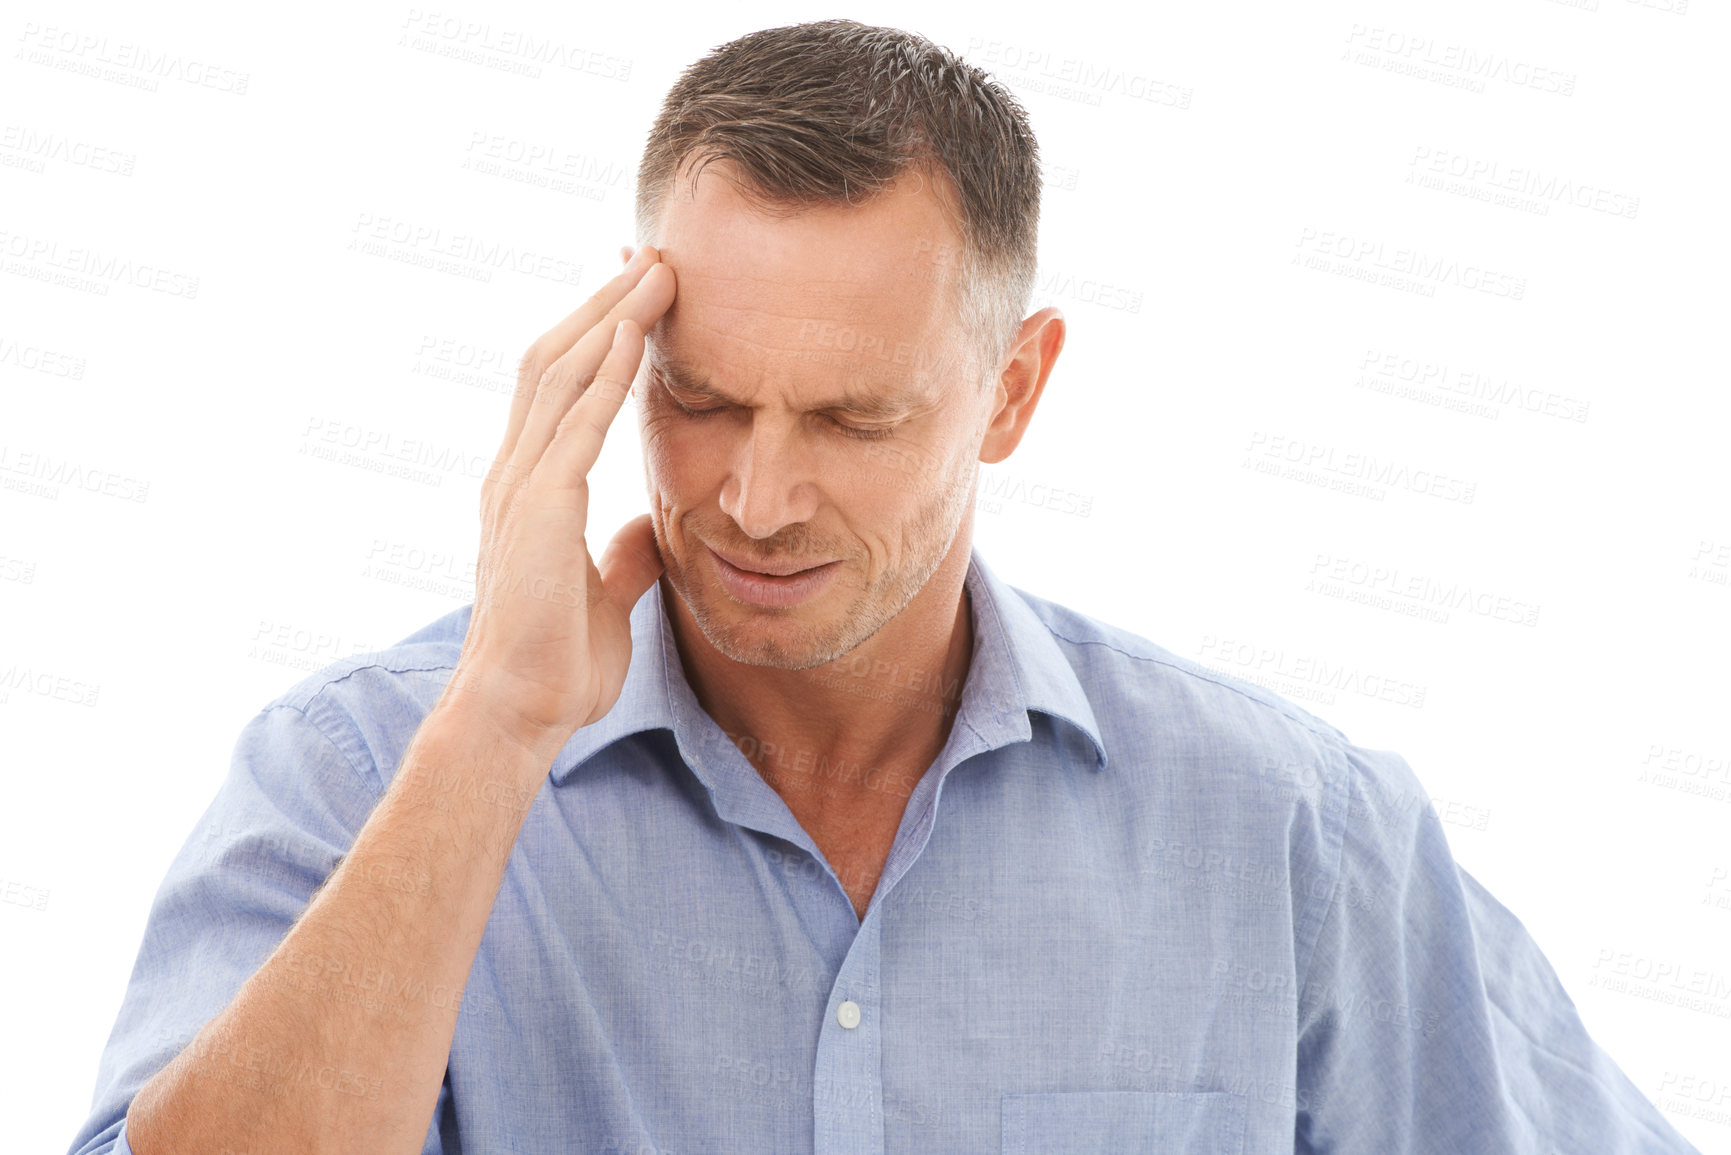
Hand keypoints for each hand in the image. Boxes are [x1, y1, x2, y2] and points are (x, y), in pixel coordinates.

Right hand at [442, 245, 676, 754]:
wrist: (517, 715)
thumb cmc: (555, 666)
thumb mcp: (603, 597)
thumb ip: (620, 556)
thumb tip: (647, 531)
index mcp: (529, 490)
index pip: (559, 387)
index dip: (595, 334)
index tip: (640, 294)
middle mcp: (515, 474)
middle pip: (555, 359)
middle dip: (604, 302)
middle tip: (653, 256)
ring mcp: (520, 487)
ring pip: (562, 374)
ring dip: (611, 315)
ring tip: (656, 269)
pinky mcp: (539, 510)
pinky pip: (576, 423)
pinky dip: (606, 371)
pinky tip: (637, 331)